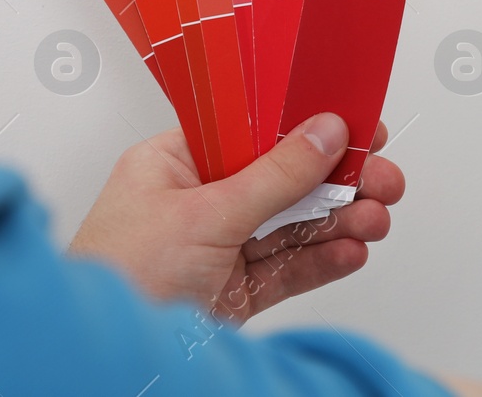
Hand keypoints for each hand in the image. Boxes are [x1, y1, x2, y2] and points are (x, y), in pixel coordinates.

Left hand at [69, 112, 403, 323]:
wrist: (98, 360)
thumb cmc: (119, 277)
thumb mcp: (205, 214)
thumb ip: (275, 175)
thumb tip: (327, 129)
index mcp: (177, 163)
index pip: (256, 128)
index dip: (309, 123)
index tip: (359, 121)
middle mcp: (200, 200)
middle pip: (286, 178)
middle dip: (339, 179)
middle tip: (384, 180)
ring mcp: (219, 248)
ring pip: (295, 225)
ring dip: (341, 220)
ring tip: (375, 221)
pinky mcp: (234, 293)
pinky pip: (289, 268)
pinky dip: (324, 260)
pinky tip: (352, 252)